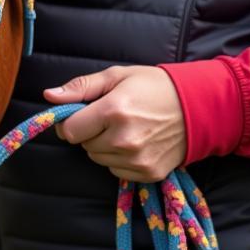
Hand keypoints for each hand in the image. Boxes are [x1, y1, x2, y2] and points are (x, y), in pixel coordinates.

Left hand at [43, 65, 185, 180]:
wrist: (200, 107)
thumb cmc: (155, 87)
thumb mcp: (117, 76)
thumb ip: (80, 87)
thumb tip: (48, 96)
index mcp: (114, 111)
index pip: (71, 131)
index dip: (71, 122)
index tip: (82, 115)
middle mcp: (124, 139)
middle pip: (84, 146)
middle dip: (91, 132)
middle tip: (111, 118)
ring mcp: (138, 159)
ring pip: (98, 159)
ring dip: (104, 147)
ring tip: (126, 129)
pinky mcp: (149, 173)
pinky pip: (116, 170)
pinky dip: (119, 160)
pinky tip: (137, 143)